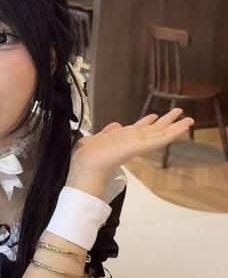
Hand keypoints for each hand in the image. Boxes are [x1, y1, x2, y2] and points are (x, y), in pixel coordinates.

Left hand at [67, 108, 193, 194]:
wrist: (87, 165)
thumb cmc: (87, 155)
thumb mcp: (97, 138)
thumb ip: (108, 132)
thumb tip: (115, 124)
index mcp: (122, 139)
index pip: (138, 129)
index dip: (147, 122)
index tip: (154, 115)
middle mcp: (133, 141)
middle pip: (153, 129)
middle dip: (166, 121)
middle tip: (179, 112)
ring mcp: (139, 144)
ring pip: (160, 133)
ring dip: (175, 126)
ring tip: (189, 119)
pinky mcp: (143, 146)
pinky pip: (161, 139)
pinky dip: (174, 132)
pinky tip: (184, 126)